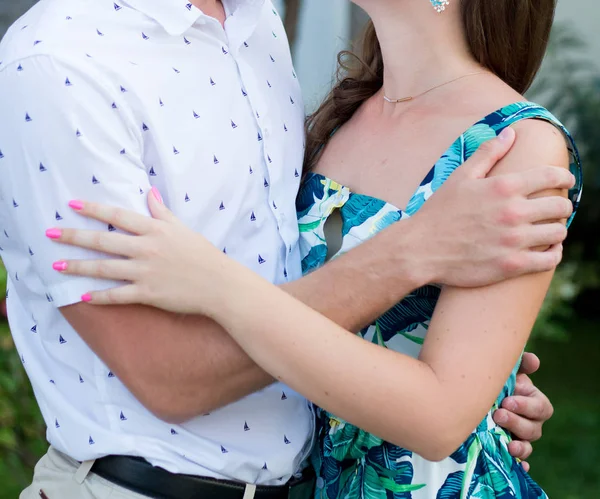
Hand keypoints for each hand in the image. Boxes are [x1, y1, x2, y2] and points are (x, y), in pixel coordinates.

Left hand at [47, 189, 234, 313]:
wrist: (220, 284)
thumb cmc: (203, 255)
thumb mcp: (183, 228)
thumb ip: (162, 212)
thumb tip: (150, 192)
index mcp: (155, 230)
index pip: (117, 215)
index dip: (93, 209)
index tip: (71, 204)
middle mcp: (146, 248)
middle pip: (103, 240)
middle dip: (73, 236)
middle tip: (49, 233)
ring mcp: (145, 271)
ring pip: (104, 268)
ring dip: (78, 266)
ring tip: (56, 265)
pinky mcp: (148, 293)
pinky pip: (118, 295)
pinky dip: (100, 296)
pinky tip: (84, 296)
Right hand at [412, 127, 574, 287]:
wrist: (420, 249)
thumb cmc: (438, 213)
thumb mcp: (460, 177)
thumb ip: (488, 153)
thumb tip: (510, 133)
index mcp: (503, 187)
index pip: (552, 176)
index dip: (565, 178)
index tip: (566, 182)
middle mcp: (513, 212)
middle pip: (560, 206)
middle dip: (561, 206)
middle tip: (554, 210)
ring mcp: (514, 240)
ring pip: (558, 233)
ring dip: (557, 230)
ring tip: (549, 230)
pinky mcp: (512, 265)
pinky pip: (550, 260)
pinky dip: (554, 254)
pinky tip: (548, 250)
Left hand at [493, 352, 553, 471]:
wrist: (475, 394)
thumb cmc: (495, 381)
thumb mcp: (506, 372)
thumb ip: (520, 365)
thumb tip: (533, 360)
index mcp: (534, 402)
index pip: (541, 408)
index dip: (526, 406)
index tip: (508, 400)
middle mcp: (531, 422)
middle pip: (534, 429)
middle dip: (516, 422)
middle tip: (498, 414)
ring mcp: (520, 437)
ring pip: (527, 445)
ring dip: (519, 445)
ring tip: (507, 442)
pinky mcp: (509, 448)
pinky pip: (518, 461)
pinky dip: (520, 463)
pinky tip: (516, 464)